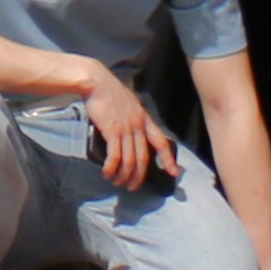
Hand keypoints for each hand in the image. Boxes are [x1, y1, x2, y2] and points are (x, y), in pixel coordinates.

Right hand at [77, 64, 171, 189]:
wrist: (96, 82)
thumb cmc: (108, 91)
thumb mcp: (128, 104)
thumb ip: (132, 118)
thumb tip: (127, 133)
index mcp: (145, 119)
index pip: (161, 142)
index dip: (168, 159)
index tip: (174, 173)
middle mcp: (139, 126)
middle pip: (143, 158)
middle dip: (139, 176)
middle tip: (132, 187)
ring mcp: (126, 129)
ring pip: (130, 160)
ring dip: (124, 175)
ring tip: (117, 182)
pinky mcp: (112, 131)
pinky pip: (115, 156)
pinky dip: (111, 167)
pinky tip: (107, 173)